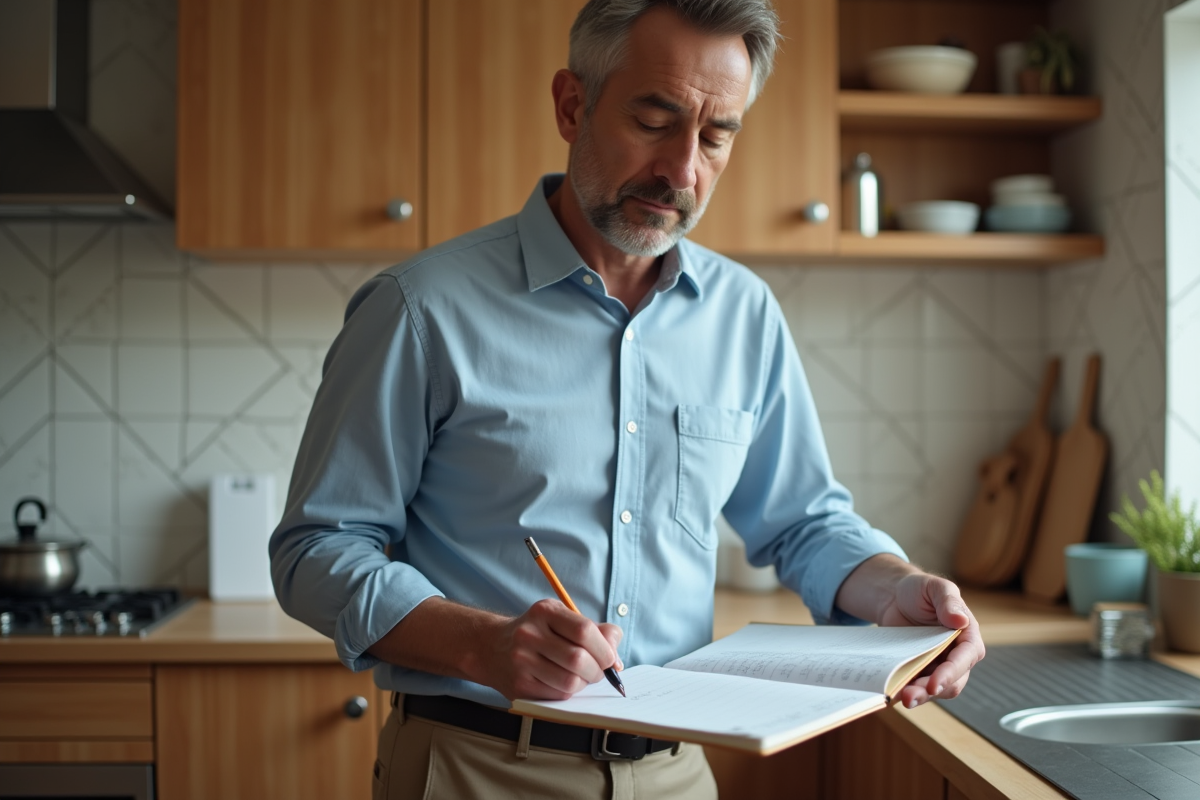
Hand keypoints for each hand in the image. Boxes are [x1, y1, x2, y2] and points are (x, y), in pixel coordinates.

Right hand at [484, 599, 622, 700]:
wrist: (492, 647)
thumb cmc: (538, 633)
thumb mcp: (562, 619)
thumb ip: (596, 631)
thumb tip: (616, 660)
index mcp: (544, 611)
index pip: (584, 631)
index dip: (604, 649)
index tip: (610, 659)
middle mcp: (529, 634)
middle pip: (578, 659)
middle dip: (597, 671)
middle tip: (598, 672)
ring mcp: (521, 661)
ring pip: (570, 682)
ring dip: (584, 684)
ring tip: (581, 677)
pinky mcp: (518, 685)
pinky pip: (557, 695)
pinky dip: (569, 693)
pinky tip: (564, 683)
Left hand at [835, 555, 984, 708]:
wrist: (895, 597)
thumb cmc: (919, 590)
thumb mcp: (935, 588)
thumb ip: (948, 601)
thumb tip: (961, 620)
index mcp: (967, 635)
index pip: (966, 658)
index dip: (951, 673)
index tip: (935, 684)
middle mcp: (957, 655)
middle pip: (952, 681)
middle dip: (933, 690)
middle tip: (910, 696)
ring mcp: (938, 666)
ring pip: (936, 690)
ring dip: (920, 696)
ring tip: (902, 698)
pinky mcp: (921, 671)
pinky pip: (918, 687)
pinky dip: (908, 691)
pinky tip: (893, 694)